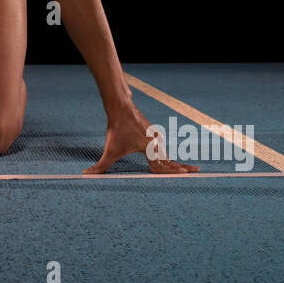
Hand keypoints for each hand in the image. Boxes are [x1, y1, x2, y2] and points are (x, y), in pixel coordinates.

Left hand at [84, 104, 198, 174]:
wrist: (121, 108)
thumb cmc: (116, 130)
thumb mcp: (109, 151)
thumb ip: (100, 166)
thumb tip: (85, 175)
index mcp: (150, 151)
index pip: (164, 167)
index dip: (175, 173)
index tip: (187, 175)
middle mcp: (156, 144)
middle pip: (171, 160)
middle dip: (183, 167)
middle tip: (198, 172)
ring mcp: (155, 139)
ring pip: (166, 154)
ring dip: (175, 162)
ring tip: (188, 169)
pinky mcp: (152, 134)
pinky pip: (161, 148)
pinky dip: (167, 155)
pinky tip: (169, 160)